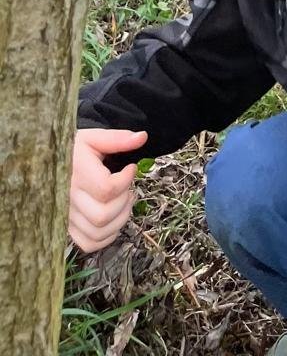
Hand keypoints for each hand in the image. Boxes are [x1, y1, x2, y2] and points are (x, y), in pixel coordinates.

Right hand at [68, 128, 146, 252]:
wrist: (51, 164)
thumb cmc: (75, 150)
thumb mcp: (94, 138)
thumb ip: (118, 139)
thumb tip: (142, 137)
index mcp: (76, 174)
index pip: (105, 189)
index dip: (125, 180)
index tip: (130, 169)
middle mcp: (68, 199)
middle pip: (103, 215)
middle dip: (124, 201)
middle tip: (128, 188)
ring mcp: (66, 217)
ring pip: (98, 232)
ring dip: (120, 218)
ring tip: (124, 201)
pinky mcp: (67, 228)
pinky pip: (89, 243)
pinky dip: (107, 236)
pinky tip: (114, 218)